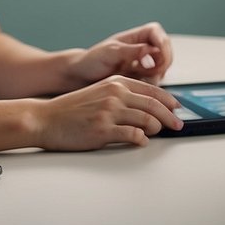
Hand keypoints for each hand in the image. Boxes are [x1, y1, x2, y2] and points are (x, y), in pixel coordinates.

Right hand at [33, 75, 183, 149]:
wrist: (47, 118)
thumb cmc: (72, 108)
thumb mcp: (99, 91)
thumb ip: (122, 95)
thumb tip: (147, 106)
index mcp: (116, 82)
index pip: (152, 90)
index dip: (168, 101)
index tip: (177, 109)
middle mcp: (115, 94)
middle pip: (154, 105)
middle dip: (170, 117)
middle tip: (178, 125)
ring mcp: (110, 111)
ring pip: (147, 120)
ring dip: (157, 129)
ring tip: (157, 133)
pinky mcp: (103, 130)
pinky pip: (133, 136)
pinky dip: (141, 140)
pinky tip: (141, 141)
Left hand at [67, 22, 174, 85]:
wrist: (81, 78)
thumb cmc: (91, 61)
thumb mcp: (110, 53)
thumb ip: (131, 51)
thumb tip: (152, 48)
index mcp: (134, 37)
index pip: (156, 32)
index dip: (161, 42)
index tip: (159, 55)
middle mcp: (140, 48)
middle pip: (164, 50)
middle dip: (162, 62)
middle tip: (154, 72)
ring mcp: (141, 64)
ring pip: (162, 67)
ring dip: (157, 76)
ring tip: (142, 81)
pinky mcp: (140, 78)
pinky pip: (154, 81)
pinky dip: (151, 86)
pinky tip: (139, 88)